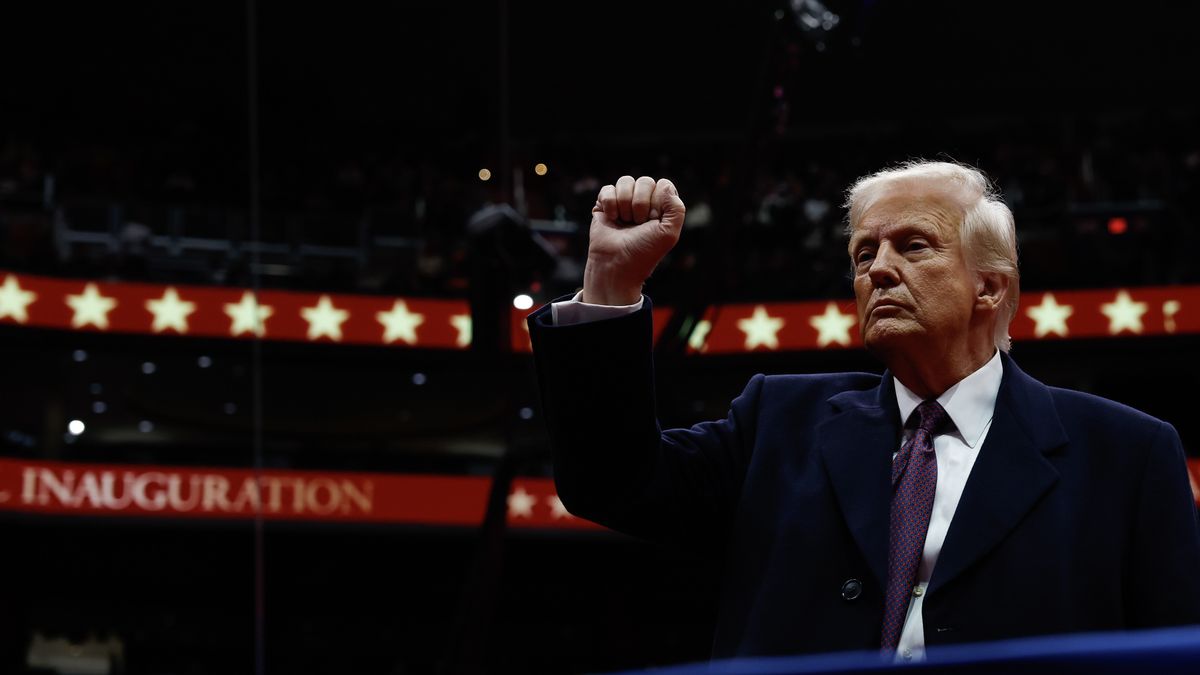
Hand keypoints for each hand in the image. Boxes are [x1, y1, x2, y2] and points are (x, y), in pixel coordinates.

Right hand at [582, 175, 685, 304]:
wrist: (616, 265)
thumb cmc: (643, 252)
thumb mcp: (669, 234)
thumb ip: (677, 208)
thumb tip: (664, 185)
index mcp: (660, 207)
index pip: (663, 185)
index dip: (657, 202)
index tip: (653, 222)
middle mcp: (643, 202)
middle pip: (644, 181)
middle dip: (640, 204)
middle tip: (637, 224)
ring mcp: (623, 202)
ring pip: (625, 181)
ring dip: (625, 204)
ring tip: (624, 222)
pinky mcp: (604, 205)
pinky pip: (608, 189)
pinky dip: (610, 204)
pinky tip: (611, 219)